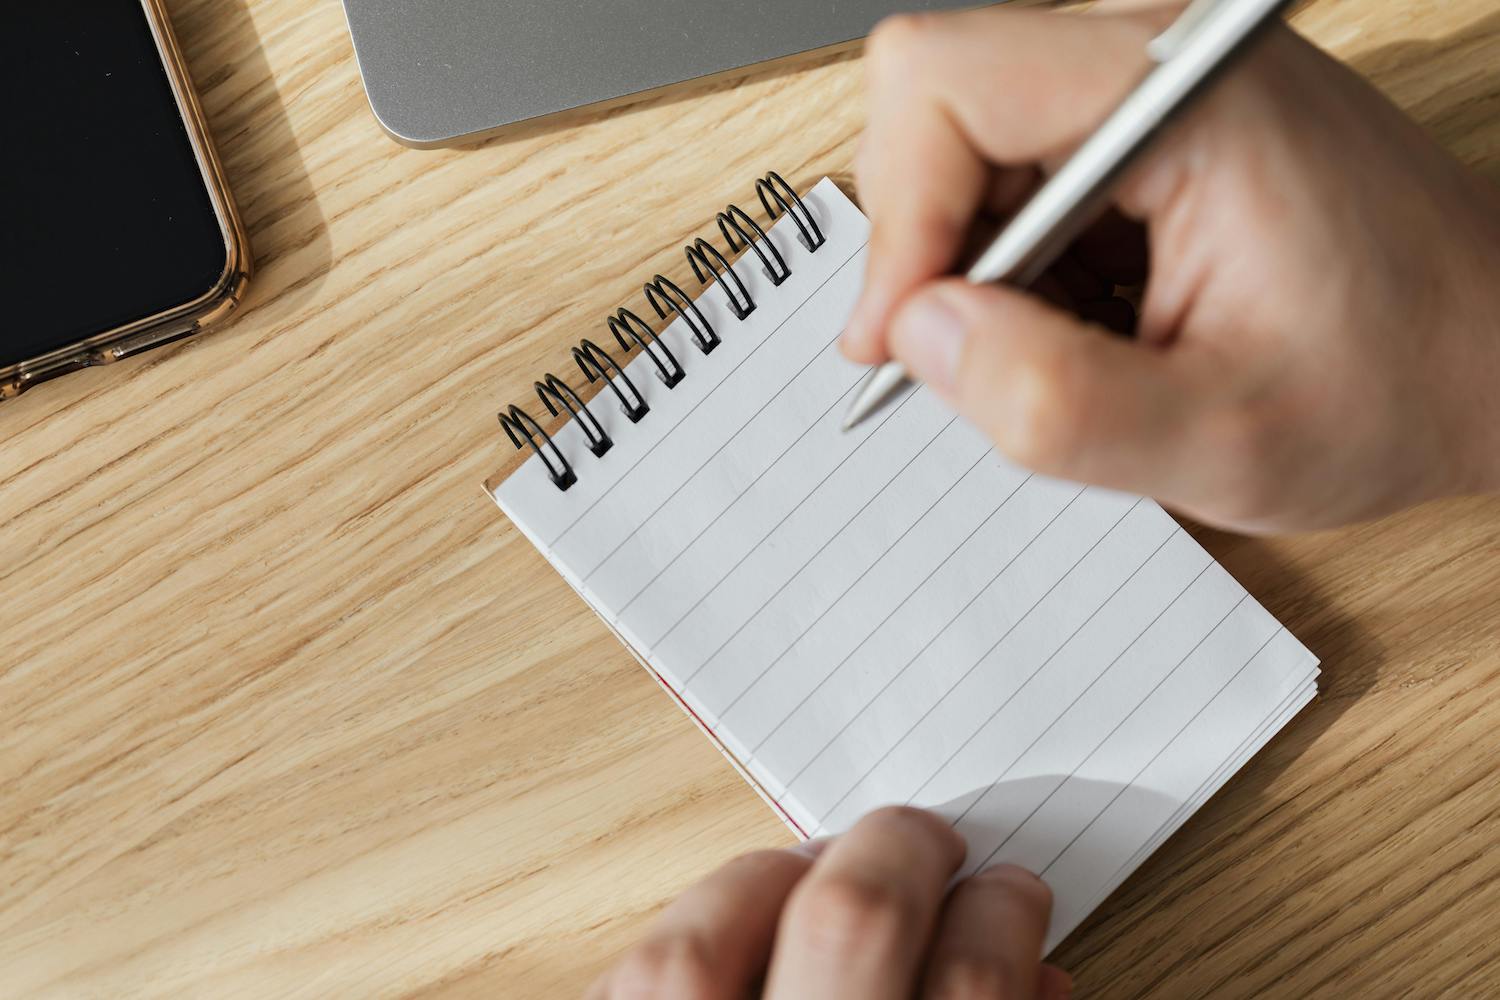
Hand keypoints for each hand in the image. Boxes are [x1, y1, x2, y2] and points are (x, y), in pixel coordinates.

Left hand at [589, 807, 1069, 998]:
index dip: (998, 920)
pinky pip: (624, 988)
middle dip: (897, 853)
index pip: (970, 987)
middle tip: (924, 839)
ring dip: (766, 883)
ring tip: (818, 868)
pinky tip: (727, 930)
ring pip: (696, 950)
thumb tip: (1032, 971)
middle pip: (848, 924)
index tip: (1008, 890)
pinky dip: (680, 943)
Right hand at [842, 4, 1499, 532]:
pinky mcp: (1147, 118)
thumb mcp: (1223, 440)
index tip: (906, 338)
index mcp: (1185, 93)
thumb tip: (918, 332)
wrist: (1495, 354)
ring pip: (963, 141)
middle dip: (929, 247)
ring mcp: (1153, 80)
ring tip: (1069, 346)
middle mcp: (1162, 54)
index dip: (898, 219)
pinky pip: (1016, 166)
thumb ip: (1054, 402)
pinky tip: (1087, 320)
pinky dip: (1016, 259)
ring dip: (974, 263)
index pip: (943, 82)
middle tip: (975, 360)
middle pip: (936, 101)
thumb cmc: (1397, 383)